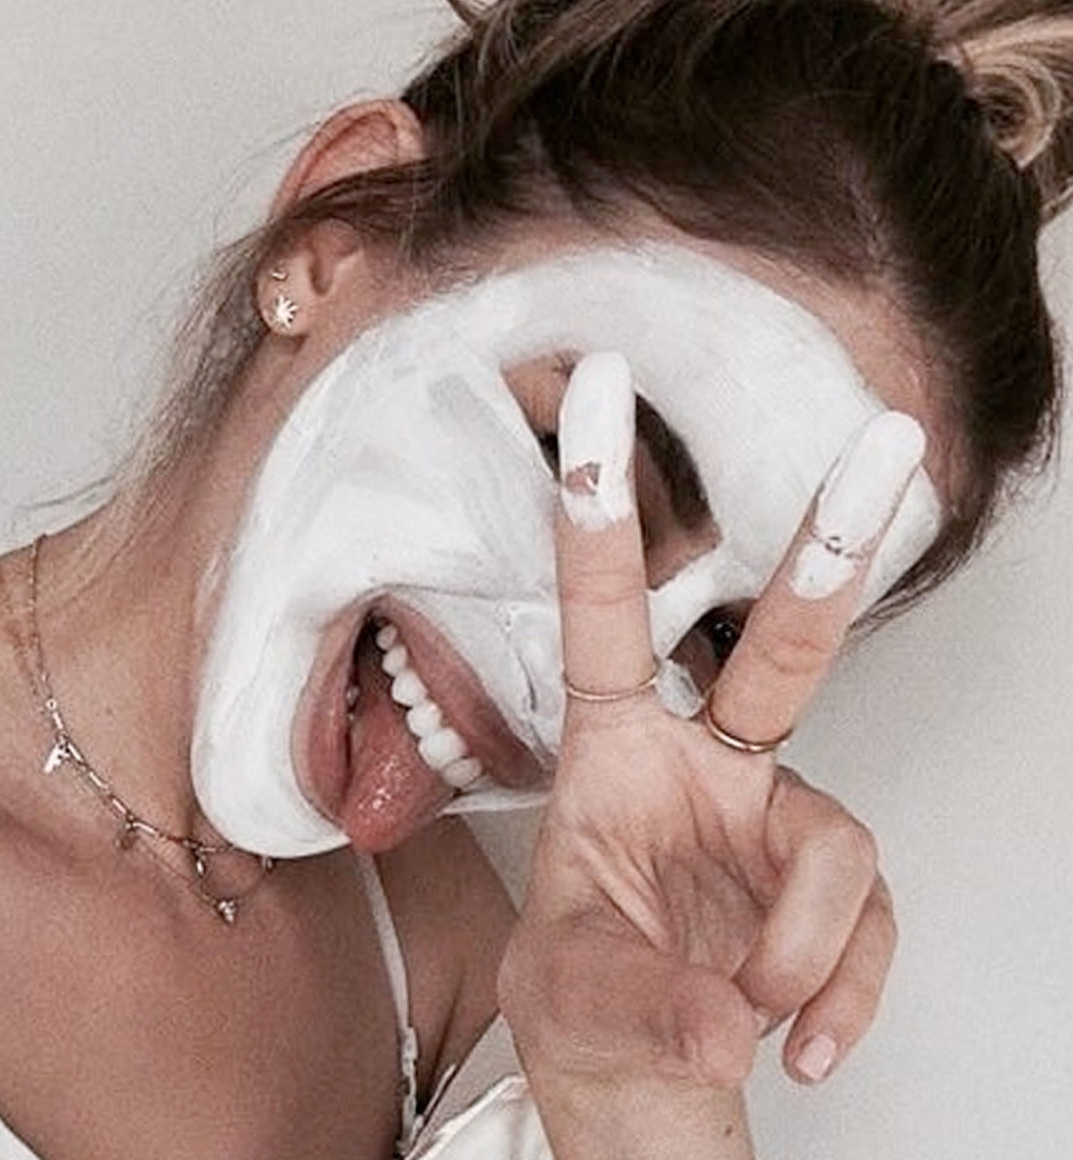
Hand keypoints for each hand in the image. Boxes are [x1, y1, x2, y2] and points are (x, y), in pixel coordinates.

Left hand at [499, 355, 922, 1153]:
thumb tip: (719, 1022)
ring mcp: (778, 823)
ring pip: (838, 849)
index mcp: (613, 752)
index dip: (598, 508)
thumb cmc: (585, 996)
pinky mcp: (830, 891)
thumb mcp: (571, 993)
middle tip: (888, 446)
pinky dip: (844, 996)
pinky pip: (869, 931)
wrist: (637, 1071)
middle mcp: (706, 766)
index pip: (602, 616)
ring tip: (746, 1015)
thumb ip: (638, 999)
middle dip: (831, 553)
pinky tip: (799, 1047)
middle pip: (781, 652)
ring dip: (799, 947)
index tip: (596, 388)